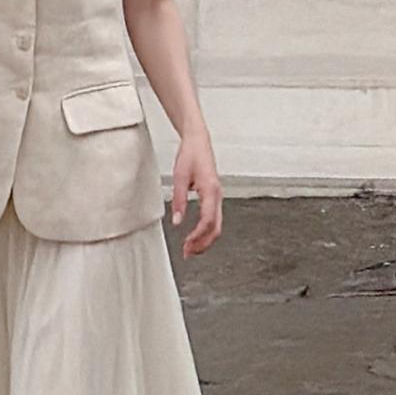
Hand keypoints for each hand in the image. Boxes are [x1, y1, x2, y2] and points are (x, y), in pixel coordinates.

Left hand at [170, 127, 222, 257]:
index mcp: (211, 190)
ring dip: (205, 239)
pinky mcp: (214, 196)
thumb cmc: (190, 155)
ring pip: (217, 225)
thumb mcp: (179, 177)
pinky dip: (206, 230)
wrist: (198, 141)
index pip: (208, 221)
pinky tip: (195, 235)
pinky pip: (214, 218)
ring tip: (190, 248)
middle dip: (203, 243)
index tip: (187, 245)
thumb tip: (177, 221)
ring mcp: (218, 197)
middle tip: (188, 253)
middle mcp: (218, 195)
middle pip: (216, 228)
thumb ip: (179, 200)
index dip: (198, 236)